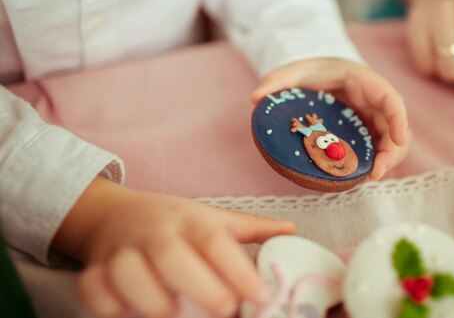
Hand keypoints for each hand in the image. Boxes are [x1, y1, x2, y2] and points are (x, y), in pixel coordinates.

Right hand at [53, 177, 294, 317]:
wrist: (115, 214)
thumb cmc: (172, 221)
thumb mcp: (211, 217)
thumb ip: (250, 228)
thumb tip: (292, 230)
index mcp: (190, 220)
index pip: (215, 241)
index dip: (237, 269)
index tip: (261, 296)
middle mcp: (157, 232)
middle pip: (173, 256)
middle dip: (199, 285)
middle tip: (224, 310)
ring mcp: (123, 250)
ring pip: (128, 270)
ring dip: (148, 296)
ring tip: (172, 314)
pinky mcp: (96, 267)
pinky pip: (93, 284)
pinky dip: (104, 301)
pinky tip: (122, 313)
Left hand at [251, 58, 409, 179]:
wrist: (318, 72)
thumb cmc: (312, 69)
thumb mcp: (295, 70)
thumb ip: (277, 80)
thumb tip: (255, 98)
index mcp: (365, 82)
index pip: (391, 100)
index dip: (399, 120)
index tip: (399, 139)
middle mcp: (375, 102)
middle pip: (396, 128)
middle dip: (392, 152)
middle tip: (375, 174)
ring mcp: (372, 118)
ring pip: (391, 143)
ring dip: (386, 162)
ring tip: (368, 179)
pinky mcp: (365, 132)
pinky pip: (377, 149)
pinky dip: (373, 163)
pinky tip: (359, 177)